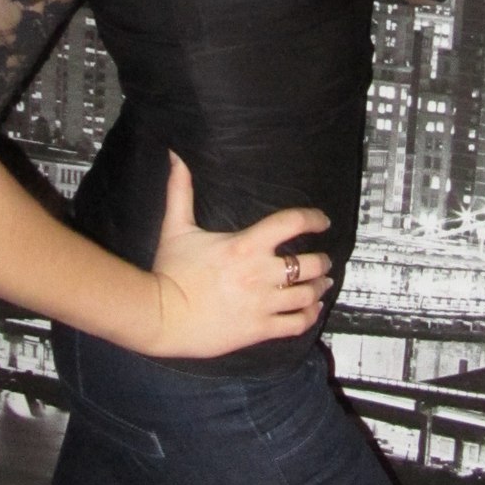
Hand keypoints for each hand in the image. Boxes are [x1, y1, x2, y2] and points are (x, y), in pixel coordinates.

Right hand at [147, 153, 332, 358]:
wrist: (160, 317)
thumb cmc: (169, 272)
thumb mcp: (176, 228)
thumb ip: (180, 190)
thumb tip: (177, 156)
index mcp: (245, 245)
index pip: (291, 223)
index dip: (313, 218)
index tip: (322, 220)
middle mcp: (260, 273)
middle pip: (310, 264)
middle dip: (322, 261)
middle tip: (324, 260)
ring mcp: (262, 303)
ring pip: (308, 295)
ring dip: (320, 288)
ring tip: (322, 284)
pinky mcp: (259, 329)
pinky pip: (296, 324)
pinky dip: (310, 316)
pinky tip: (311, 310)